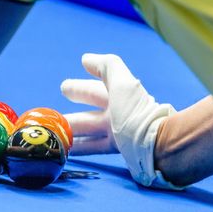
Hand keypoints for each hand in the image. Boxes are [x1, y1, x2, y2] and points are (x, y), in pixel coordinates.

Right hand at [61, 53, 180, 188]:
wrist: (158, 145)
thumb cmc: (136, 113)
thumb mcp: (121, 83)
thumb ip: (106, 66)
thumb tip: (86, 59)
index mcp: (118, 97)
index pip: (93, 91)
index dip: (78, 88)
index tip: (63, 88)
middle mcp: (118, 114)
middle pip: (88, 115)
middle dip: (70, 115)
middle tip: (54, 118)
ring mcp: (119, 133)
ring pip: (89, 133)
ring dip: (72, 134)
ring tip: (56, 137)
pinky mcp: (119, 150)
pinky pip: (95, 148)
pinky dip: (80, 148)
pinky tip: (69, 152)